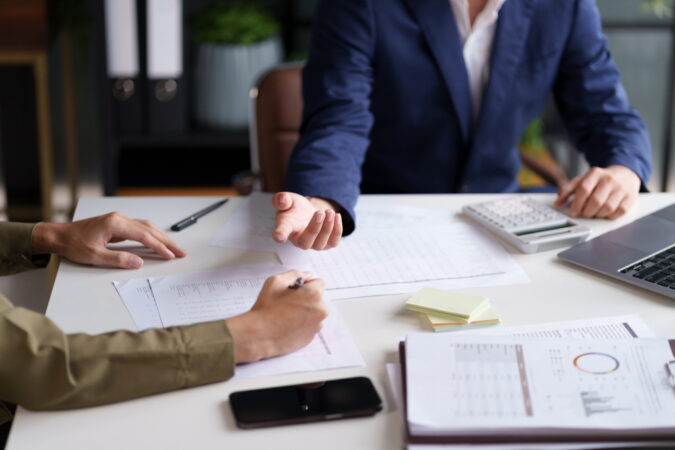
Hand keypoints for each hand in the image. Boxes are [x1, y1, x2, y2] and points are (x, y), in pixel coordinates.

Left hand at [32, 212, 186, 268]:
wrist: (59, 236)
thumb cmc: (74, 244)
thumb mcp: (95, 256)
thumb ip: (118, 259)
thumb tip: (138, 262)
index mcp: (115, 224)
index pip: (144, 235)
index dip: (159, 246)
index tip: (170, 255)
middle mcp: (120, 218)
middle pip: (150, 229)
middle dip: (167, 241)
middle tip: (181, 252)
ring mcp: (119, 220)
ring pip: (147, 227)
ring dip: (162, 237)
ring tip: (174, 248)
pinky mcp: (118, 224)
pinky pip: (140, 228)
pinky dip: (152, 235)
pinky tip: (158, 241)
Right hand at [225, 270, 327, 362]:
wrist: (260, 336)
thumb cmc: (266, 310)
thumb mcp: (276, 282)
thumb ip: (294, 274)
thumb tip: (307, 275)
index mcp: (314, 295)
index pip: (318, 283)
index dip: (306, 284)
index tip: (295, 289)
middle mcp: (320, 310)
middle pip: (317, 299)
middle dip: (305, 298)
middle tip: (287, 303)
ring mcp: (317, 326)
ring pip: (313, 314)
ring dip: (304, 312)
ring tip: (286, 316)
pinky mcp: (311, 338)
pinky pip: (309, 327)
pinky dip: (301, 325)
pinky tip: (287, 325)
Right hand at [272, 192, 342, 249]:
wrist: (307, 213)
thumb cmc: (294, 208)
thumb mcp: (287, 199)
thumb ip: (282, 199)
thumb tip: (282, 201)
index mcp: (286, 228)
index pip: (282, 232)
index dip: (280, 235)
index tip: (279, 236)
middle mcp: (298, 240)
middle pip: (305, 242)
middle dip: (314, 228)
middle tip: (319, 213)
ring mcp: (313, 245)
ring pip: (320, 244)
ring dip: (327, 228)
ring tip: (329, 212)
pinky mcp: (327, 244)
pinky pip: (333, 242)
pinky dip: (337, 230)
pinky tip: (336, 216)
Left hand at [554, 165, 639, 218]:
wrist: (625, 174)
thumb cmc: (600, 180)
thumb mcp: (583, 180)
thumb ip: (568, 190)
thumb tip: (558, 202)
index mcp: (595, 173)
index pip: (583, 190)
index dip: (577, 204)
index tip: (573, 212)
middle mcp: (609, 179)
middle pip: (595, 201)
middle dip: (587, 212)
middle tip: (585, 213)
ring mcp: (621, 188)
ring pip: (607, 208)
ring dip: (598, 215)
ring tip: (595, 213)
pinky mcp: (631, 197)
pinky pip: (619, 211)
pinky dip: (610, 216)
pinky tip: (606, 213)